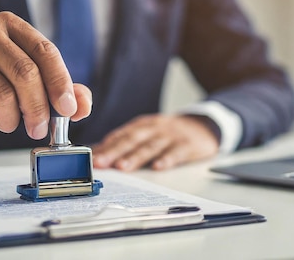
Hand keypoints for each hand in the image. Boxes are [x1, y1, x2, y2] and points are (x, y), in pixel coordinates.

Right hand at [0, 11, 91, 137]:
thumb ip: (61, 89)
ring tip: (10, 123)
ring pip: (2, 93)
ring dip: (12, 118)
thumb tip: (82, 107)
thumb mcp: (31, 77)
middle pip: (25, 73)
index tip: (68, 110)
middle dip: (38, 108)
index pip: (45, 51)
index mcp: (13, 25)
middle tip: (39, 129)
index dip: (60, 82)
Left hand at [92, 114, 219, 170]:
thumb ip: (126, 142)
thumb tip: (99, 155)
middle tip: (100, 163)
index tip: (91, 159)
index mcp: (141, 125)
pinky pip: (176, 152)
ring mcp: (170, 136)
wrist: (203, 125)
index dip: (105, 147)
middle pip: (131, 140)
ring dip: (135, 157)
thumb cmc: (169, 132)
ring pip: (151, 146)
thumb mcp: (147, 132)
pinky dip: (167, 159)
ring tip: (122, 167)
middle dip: (114, 152)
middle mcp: (154, 128)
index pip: (120, 136)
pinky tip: (158, 168)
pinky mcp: (187, 144)